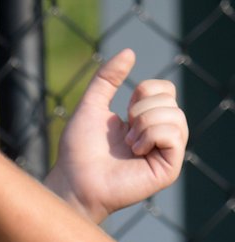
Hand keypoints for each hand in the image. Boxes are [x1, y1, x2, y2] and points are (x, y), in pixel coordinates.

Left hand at [45, 48, 186, 222]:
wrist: (74, 182)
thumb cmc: (79, 151)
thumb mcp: (91, 106)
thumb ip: (107, 79)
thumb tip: (129, 51)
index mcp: (146, 121)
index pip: (164, 89)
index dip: (144, 92)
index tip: (123, 114)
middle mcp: (159, 136)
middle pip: (170, 98)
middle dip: (141, 109)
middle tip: (123, 135)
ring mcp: (166, 152)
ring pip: (175, 115)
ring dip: (144, 124)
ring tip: (128, 145)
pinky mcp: (169, 168)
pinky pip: (174, 134)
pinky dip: (151, 135)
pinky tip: (136, 151)